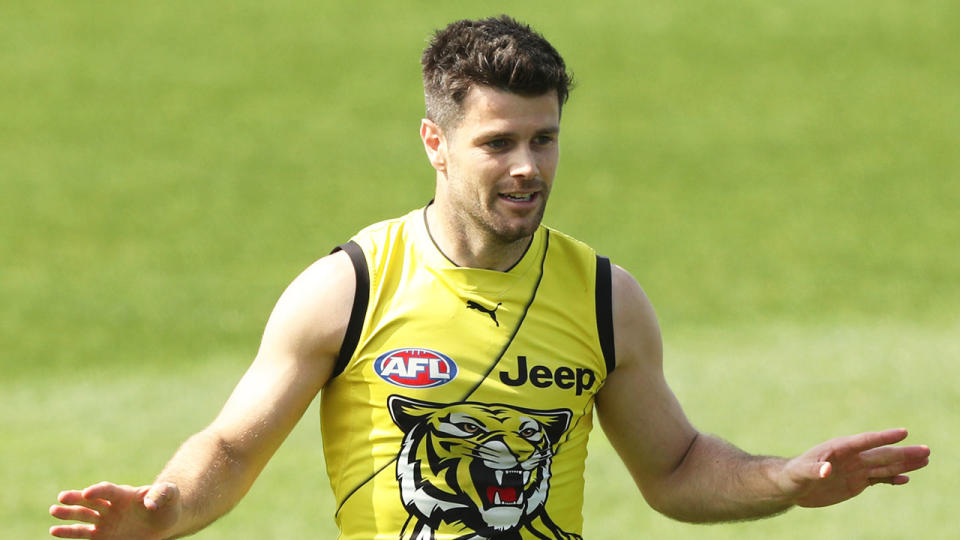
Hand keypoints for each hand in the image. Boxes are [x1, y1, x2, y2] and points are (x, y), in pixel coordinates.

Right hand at [49, 481, 180, 538]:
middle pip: (91, 501)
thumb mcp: (171, 494)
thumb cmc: (167, 504)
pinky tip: (55, 531)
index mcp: (125, 494)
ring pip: (83, 516)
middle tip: (62, 497)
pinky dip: (69, 532)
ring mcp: (105, 521)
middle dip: (77, 499)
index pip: (108, 490)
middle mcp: (111, 506)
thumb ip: (162, 493)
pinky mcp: (103, 535)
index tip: (87, 493)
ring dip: (68, 514)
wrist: (165, 521)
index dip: (98, 490)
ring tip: (54, 511)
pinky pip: (83, 534)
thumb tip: (149, 504)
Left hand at [781, 428, 929, 507]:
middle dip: (903, 453)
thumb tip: (825, 470)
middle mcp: (851, 457)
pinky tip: (905, 478)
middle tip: (926, 450)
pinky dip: (892, 478)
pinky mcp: (856, 482)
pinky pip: (878, 479)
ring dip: (903, 463)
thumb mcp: (802, 473)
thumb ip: (814, 470)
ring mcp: (855, 469)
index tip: (903, 432)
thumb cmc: (794, 475)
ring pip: (884, 465)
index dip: (883, 437)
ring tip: (925, 459)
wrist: (792, 485)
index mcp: (838, 449)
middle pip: (881, 454)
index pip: (865, 441)